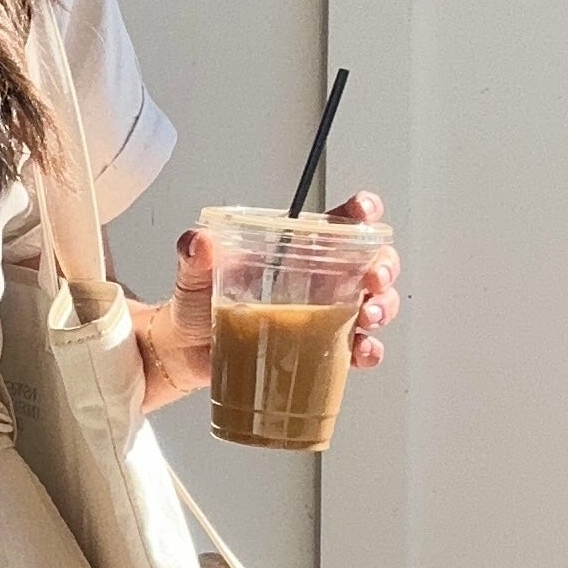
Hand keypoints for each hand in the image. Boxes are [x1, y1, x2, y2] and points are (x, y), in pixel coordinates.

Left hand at [131, 190, 403, 411]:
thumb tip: (200, 243)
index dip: (361, 213)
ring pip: (372, 304)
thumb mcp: (194, 273)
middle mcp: (318, 281)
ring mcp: (323, 316)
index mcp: (296, 252)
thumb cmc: (197, 304)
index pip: (339, 223)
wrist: (184, 352)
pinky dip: (366, 352)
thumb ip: (195, 252)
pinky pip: (354, 349)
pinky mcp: (318, 349)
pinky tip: (361, 354)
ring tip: (368, 318)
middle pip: (371, 263)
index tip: (364, 213)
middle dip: (382, 268)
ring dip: (381, 309)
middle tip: (372, 281)